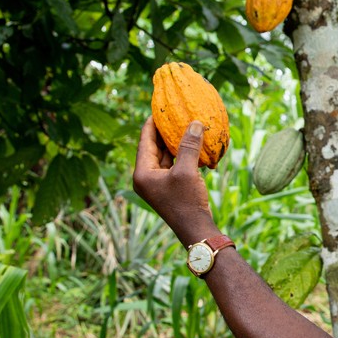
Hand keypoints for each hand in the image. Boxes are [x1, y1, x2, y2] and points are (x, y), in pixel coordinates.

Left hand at [133, 116, 219, 247]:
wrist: (195, 230)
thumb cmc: (187, 202)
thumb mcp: (187, 171)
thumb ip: (189, 146)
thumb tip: (195, 123)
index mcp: (142, 173)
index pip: (145, 140)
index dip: (152, 122)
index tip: (160, 107)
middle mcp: (146, 177)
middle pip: (153, 146)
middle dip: (164, 130)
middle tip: (174, 113)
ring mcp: (157, 183)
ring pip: (164, 155)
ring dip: (174, 142)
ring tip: (184, 124)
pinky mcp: (169, 186)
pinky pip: (173, 164)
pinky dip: (181, 154)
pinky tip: (192, 143)